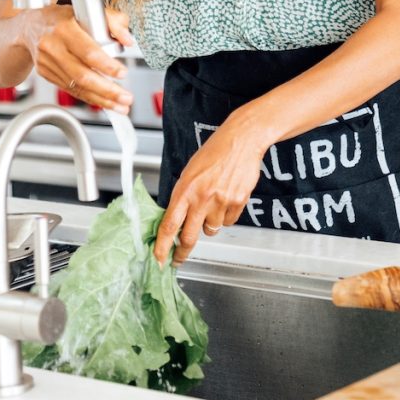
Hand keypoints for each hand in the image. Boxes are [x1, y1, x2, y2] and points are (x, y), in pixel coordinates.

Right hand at [25, 6, 134, 112]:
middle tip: (126, 98)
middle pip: (82, 75)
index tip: (122, 73)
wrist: (30, 25)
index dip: (106, 65)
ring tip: (121, 106)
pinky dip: (89, 97)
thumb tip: (127, 40)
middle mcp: (53, 46)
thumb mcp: (87, 9)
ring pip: (76, 87)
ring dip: (101, 99)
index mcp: (64, 28)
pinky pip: (70, 89)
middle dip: (107, 90)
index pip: (87, 51)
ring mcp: (47, 62)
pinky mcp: (46, 74)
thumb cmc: (63, 17)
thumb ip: (112, 21)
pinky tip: (104, 102)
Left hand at [154, 112, 266, 265]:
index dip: (162, 247)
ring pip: (210, 230)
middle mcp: (202, 198)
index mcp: (185, 189)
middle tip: (178, 258)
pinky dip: (225, 216)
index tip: (159, 259)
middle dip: (182, 252)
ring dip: (208, 225)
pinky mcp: (238, 203)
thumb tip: (175, 219)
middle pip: (188, 238)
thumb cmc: (214, 151)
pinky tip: (226, 199)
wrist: (241, 140)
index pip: (169, 224)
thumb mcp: (190, 171)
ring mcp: (221, 202)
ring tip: (212, 204)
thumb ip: (183, 196)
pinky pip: (228, 222)